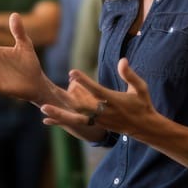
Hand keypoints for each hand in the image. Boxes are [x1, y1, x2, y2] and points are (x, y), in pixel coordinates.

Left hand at [40, 58, 156, 136]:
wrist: (143, 127)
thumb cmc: (142, 104)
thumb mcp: (140, 88)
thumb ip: (129, 75)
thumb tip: (122, 59)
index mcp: (114, 101)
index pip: (96, 90)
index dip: (84, 81)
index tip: (72, 72)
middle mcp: (104, 112)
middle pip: (82, 107)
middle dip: (66, 100)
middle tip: (52, 92)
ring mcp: (98, 121)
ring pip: (76, 118)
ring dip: (59, 114)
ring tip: (43, 108)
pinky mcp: (95, 125)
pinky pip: (75, 123)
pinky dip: (61, 121)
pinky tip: (46, 119)